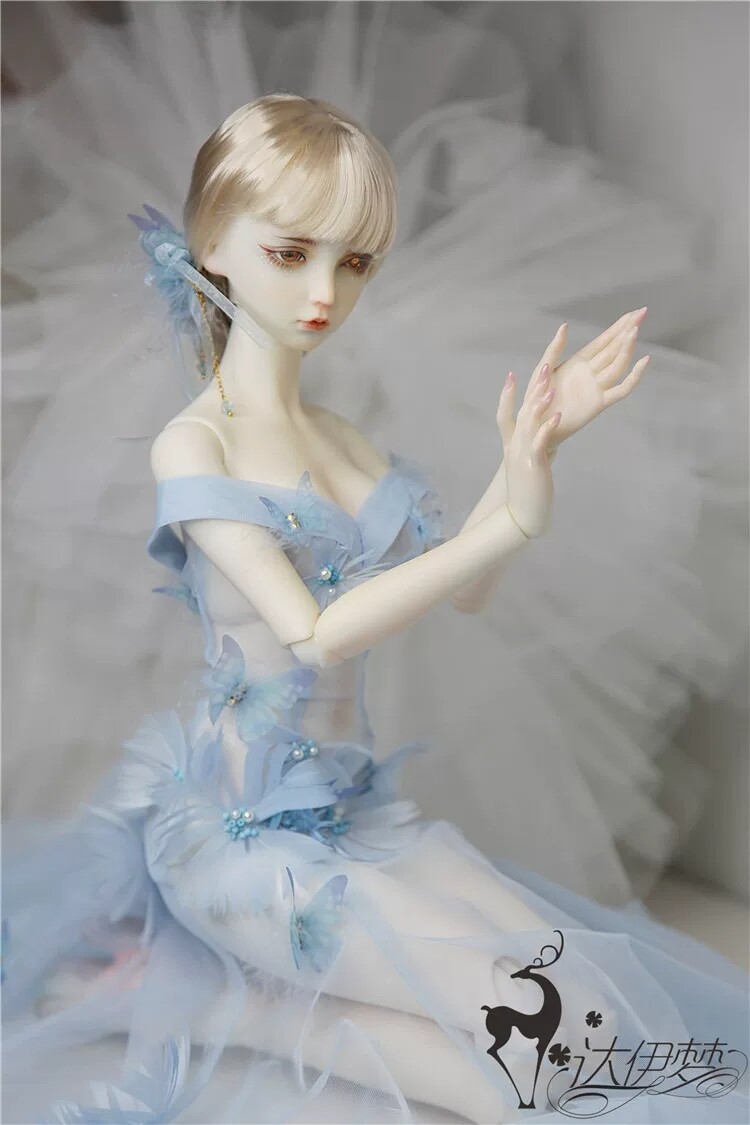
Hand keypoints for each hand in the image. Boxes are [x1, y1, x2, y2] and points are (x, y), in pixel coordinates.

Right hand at [496, 362, 560, 538]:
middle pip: (521, 412)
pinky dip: (547, 428)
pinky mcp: (532, 465)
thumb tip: (542, 444)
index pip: (504, 416)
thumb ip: (531, 453)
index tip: (511, 376)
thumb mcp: (526, 468)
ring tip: (551, 385)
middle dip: (532, 389)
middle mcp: (514, 447)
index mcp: (512, 447)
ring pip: (529, 423)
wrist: (522, 518)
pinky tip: (557, 416)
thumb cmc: (527, 495)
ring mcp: (522, 455)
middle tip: (544, 366)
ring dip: (540, 403)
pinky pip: (539, 442)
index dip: (507, 396)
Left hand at [535, 310, 650, 448]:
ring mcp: (597, 387)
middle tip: (643, 313)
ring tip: (635, 331)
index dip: (619, 326)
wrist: (537, 425)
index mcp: (580, 362)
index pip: (604, 340)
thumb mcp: (543, 369)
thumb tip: (565, 326)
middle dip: (628, 330)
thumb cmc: (538, 398)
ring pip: (618, 364)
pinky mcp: (599, 403)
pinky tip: (643, 361)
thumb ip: (555, 348)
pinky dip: (634, 376)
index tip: (634, 312)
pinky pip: (621, 389)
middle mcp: (592, 372)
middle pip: (615, 348)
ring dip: (627, 348)